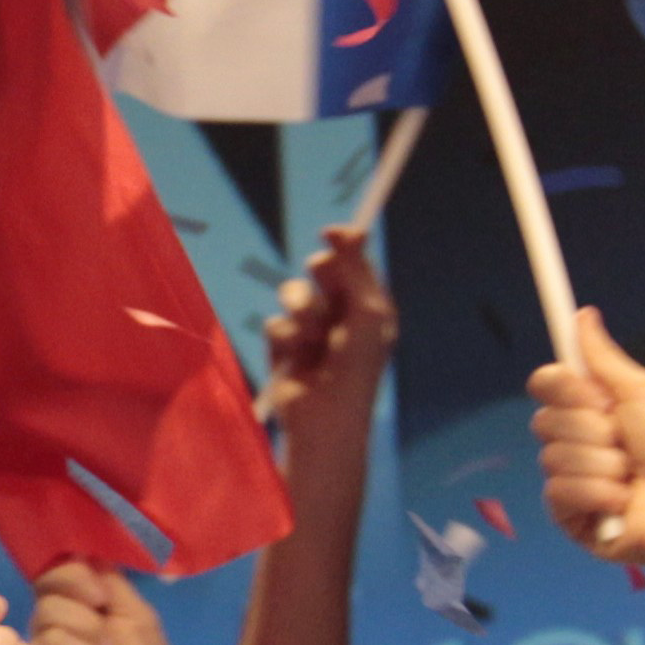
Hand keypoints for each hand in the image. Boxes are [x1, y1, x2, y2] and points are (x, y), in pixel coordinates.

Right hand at [260, 222, 394, 464]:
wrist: (326, 416)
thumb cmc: (357, 366)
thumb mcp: (368, 313)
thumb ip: (357, 270)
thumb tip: (352, 229)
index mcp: (369, 308)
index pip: (355, 263)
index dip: (343, 245)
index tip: (330, 233)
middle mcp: (341, 316)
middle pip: (321, 272)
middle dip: (320, 274)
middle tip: (322, 275)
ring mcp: (310, 331)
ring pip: (293, 294)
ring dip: (302, 308)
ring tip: (311, 334)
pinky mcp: (283, 348)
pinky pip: (275, 323)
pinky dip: (285, 337)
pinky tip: (295, 357)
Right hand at [528, 307, 644, 570]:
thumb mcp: (644, 393)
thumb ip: (604, 358)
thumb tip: (583, 315)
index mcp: (593, 410)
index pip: (547, 386)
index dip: (561, 387)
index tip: (593, 394)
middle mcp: (578, 442)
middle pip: (544, 420)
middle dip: (590, 429)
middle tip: (625, 438)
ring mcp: (572, 479)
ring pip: (553, 457)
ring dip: (601, 463)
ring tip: (632, 476)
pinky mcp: (569, 515)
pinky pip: (558, 491)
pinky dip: (596, 492)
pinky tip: (622, 502)